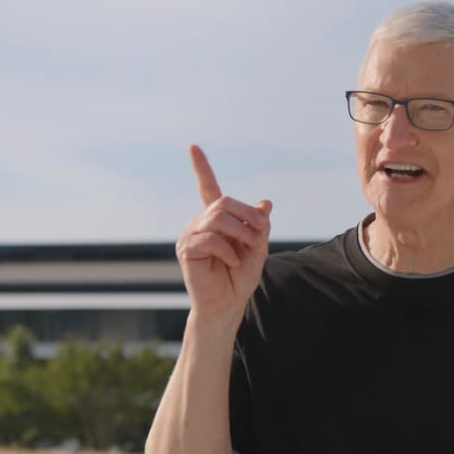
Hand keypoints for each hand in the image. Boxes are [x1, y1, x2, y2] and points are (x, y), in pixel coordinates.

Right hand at [176, 144, 273, 321]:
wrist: (227, 306)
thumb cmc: (239, 279)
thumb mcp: (257, 249)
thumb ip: (259, 227)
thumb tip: (266, 202)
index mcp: (216, 220)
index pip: (207, 188)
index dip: (201, 168)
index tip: (193, 147)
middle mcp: (199, 223)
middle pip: (223, 203)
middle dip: (247, 215)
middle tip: (260, 235)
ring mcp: (191, 236)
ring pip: (217, 217)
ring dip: (240, 232)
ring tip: (248, 250)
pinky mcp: (186, 250)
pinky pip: (209, 239)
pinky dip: (228, 250)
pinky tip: (234, 262)